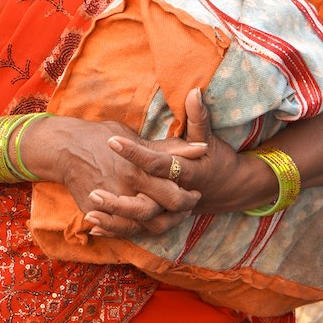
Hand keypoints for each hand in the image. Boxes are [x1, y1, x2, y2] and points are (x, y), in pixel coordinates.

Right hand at [34, 115, 206, 238]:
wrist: (64, 147)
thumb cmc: (103, 137)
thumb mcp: (138, 139)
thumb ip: (169, 150)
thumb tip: (202, 147)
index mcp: (138, 170)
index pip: (172, 192)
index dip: (188, 195)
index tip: (195, 191)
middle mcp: (124, 189)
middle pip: (159, 214)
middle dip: (178, 214)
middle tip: (186, 207)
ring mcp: (109, 204)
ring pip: (141, 227)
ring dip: (159, 224)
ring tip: (168, 216)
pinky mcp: (94, 212)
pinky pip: (116, 229)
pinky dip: (131, 230)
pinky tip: (143, 225)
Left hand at [85, 89, 277, 231]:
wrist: (231, 187)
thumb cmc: (216, 161)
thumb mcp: (208, 139)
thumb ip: (196, 118)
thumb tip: (193, 91)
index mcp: (188, 174)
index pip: (158, 164)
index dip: (134, 153)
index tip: (112, 141)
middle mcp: (178, 197)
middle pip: (146, 206)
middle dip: (120, 201)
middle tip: (94, 190)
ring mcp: (169, 212)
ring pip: (139, 224)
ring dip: (114, 219)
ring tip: (91, 208)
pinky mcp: (161, 221)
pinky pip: (136, 232)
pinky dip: (114, 230)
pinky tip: (92, 224)